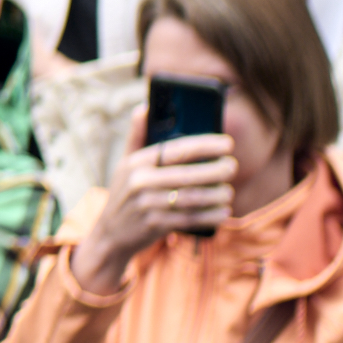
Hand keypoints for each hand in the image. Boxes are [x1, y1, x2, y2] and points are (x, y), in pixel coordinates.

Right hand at [74, 122, 236, 288]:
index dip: (205, 145)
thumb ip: (136, 136)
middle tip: (232, 166)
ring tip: (229, 192)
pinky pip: (190, 219)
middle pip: (187, 174)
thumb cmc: (124, 193)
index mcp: (136, 162)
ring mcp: (147, 205)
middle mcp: (140, 182)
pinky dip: (210, 216)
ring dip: (215, 195)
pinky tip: (223, 212)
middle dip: (215, 170)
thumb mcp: (124, 164)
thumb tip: (144, 108)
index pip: (176, 149)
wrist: (110, 234)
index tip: (227, 143)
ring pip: (192, 198)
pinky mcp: (155, 225)